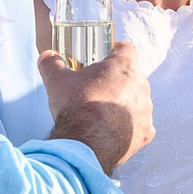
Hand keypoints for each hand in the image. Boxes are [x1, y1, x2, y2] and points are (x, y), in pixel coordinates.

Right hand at [40, 44, 152, 172]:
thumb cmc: (76, 108)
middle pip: (132, 77)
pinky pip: (140, 125)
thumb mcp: (57, 82)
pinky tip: (112, 131)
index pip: (127, 49)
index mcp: (123, 67)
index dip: (116, 51)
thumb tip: (47, 56)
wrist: (86, 144)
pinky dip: (129, 127)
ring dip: (124, 104)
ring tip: (103, 113)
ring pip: (138, 102)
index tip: (107, 56)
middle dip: (117, 82)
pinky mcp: (145, 131)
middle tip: (98, 89)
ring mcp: (145, 110)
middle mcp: (140, 86)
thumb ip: (52, 65)